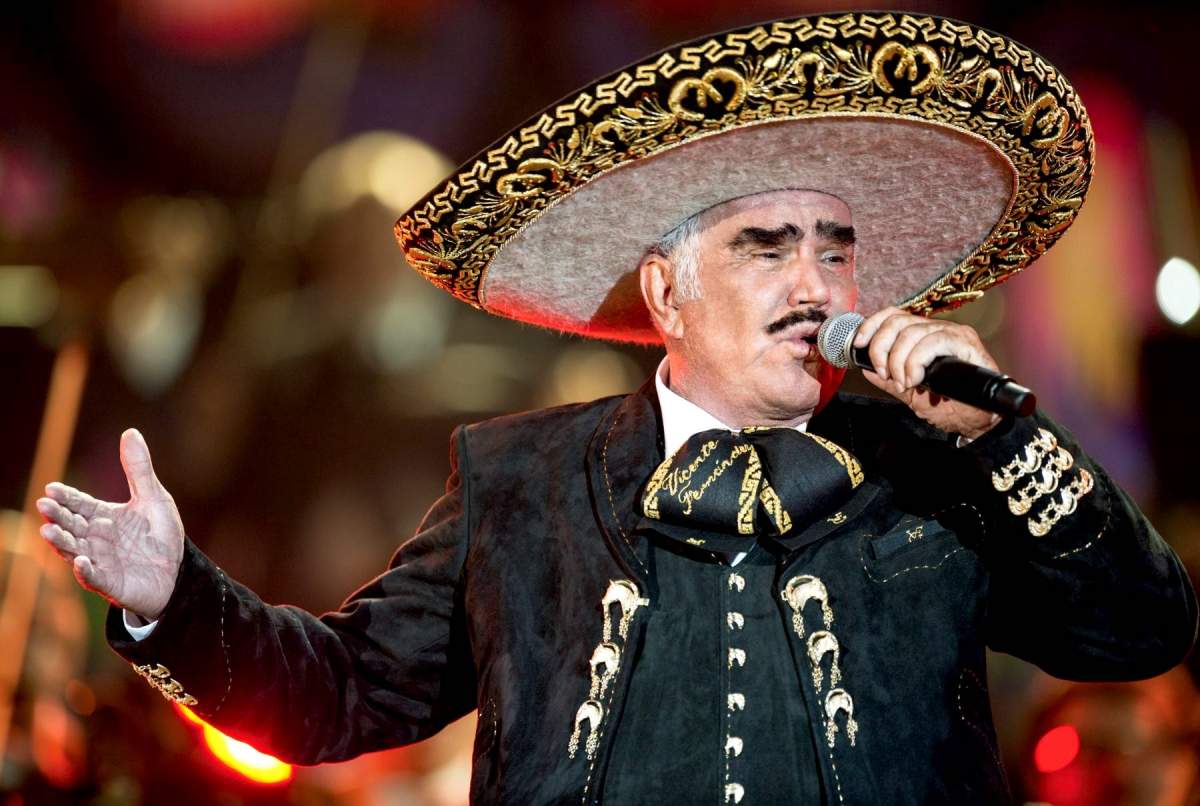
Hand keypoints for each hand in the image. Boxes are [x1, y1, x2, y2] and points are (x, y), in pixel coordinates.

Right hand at [36, 429, 184, 620]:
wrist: (178, 572)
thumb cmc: (161, 535)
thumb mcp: (154, 497)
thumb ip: (139, 469)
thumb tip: (130, 431)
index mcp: (104, 517)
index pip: (79, 504)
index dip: (66, 497)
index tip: (51, 488)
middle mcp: (96, 539)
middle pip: (71, 525)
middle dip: (57, 516)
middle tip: (44, 505)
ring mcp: (101, 561)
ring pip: (74, 550)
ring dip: (61, 542)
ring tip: (48, 531)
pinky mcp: (110, 583)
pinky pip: (94, 577)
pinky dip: (86, 571)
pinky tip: (80, 561)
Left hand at [852, 307, 1001, 439]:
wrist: (978, 421)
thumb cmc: (950, 404)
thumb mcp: (910, 392)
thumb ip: (889, 379)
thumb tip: (866, 370)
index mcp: (923, 334)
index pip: (893, 315)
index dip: (872, 325)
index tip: (859, 345)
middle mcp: (937, 328)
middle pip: (898, 321)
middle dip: (882, 349)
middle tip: (887, 376)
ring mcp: (953, 334)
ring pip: (913, 332)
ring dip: (899, 361)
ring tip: (904, 383)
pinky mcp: (967, 344)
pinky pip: (934, 342)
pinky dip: (917, 362)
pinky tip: (916, 379)